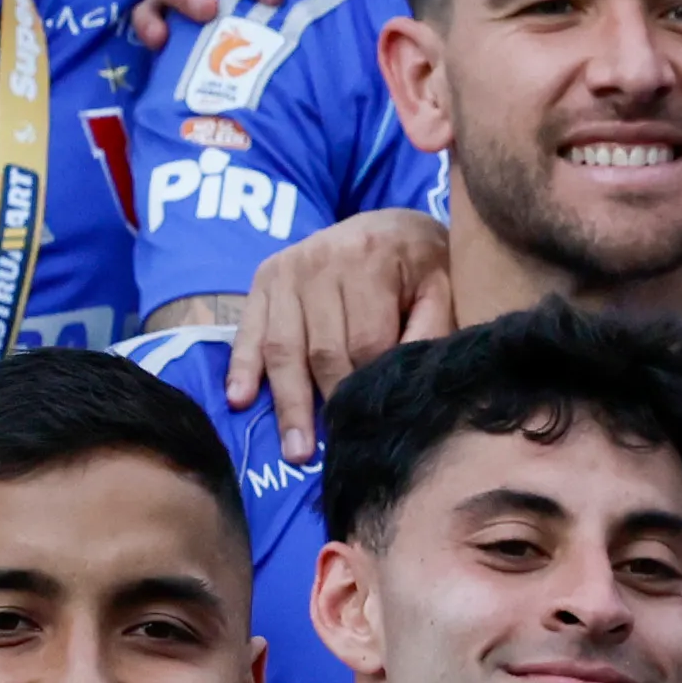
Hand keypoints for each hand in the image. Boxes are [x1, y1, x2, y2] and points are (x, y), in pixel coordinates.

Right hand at [237, 207, 456, 464]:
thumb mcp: (441, 289)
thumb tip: (405, 382)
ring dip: (287, 401)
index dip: (367, 387)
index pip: (366, 341)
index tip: (370, 426)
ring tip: (295, 449)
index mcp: (372, 258)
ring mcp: (288, 269)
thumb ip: (430, 331)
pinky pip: (249, 329)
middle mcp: (322, 259)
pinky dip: (242, 366)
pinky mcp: (265, 278)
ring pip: (283, 347)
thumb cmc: (422, 267)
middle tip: (328, 456)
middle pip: (321, 349)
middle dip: (326, 404)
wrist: (391, 226)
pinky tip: (239, 399)